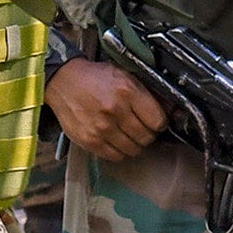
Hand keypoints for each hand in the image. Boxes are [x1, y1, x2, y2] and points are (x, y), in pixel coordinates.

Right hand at [49, 58, 167, 162]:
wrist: (62, 81)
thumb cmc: (95, 78)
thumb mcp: (124, 76)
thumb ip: (146, 94)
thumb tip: (170, 111)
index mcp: (127, 91)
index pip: (158, 121)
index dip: (158, 123)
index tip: (154, 122)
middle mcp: (115, 111)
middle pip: (146, 137)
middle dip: (147, 135)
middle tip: (140, 129)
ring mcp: (101, 128)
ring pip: (133, 150)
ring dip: (134, 145)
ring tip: (127, 135)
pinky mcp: (89, 140)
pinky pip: (115, 156)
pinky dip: (119, 151)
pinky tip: (115, 141)